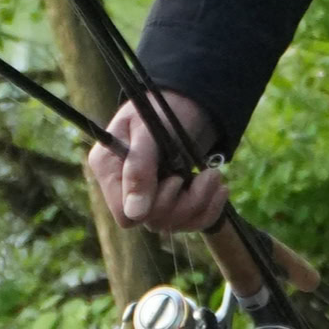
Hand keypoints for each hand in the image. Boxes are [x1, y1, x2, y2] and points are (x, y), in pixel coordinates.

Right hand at [86, 89, 228, 232]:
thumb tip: (135, 214)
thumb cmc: (161, 109)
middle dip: (186, 201)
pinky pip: (190, 223)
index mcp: (109, 169)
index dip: (152, 205)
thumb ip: (139, 168)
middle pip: (153, 221)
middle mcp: (124, 189)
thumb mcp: (149, 130)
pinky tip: (219, 189)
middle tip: (208, 174)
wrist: (184, 104)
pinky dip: (210, 208)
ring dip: (201, 202)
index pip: (124, 214)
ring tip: (215, 176)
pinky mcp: (171, 203)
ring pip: (173, 224)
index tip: (175, 179)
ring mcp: (148, 198)